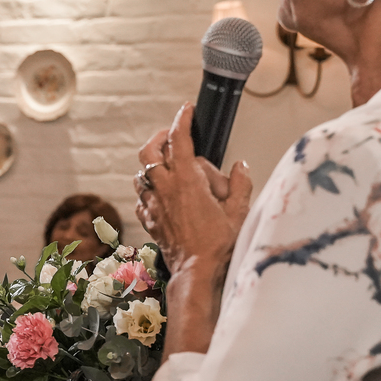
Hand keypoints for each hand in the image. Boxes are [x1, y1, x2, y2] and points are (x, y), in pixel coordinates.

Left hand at [134, 103, 251, 273]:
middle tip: (171, 136)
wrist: (197, 271)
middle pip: (149, 151)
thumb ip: (239, 184)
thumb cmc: (219, 243)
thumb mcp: (239, 211)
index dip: (182, 120)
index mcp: (187, 180)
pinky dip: (148, 191)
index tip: (187, 110)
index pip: (179, 139)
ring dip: (151, 166)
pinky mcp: (148, 219)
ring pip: (141, 174)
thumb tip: (240, 167)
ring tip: (167, 167)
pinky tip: (161, 196)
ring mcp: (153, 204)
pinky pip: (141, 198)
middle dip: (158, 138)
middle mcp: (165, 188)